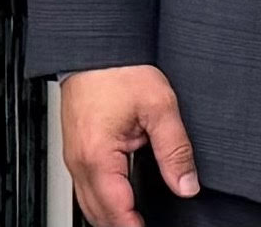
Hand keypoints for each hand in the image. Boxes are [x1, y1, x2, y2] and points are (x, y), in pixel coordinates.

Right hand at [61, 65, 197, 226]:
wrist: (96, 50)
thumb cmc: (121, 72)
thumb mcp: (160, 107)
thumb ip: (175, 149)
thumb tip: (187, 183)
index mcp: (98, 157)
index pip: (116, 209)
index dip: (134, 226)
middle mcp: (79, 164)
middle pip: (97, 213)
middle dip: (121, 226)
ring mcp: (74, 160)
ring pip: (88, 205)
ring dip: (111, 217)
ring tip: (137, 222)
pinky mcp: (76, 153)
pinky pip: (86, 189)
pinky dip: (103, 202)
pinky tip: (120, 203)